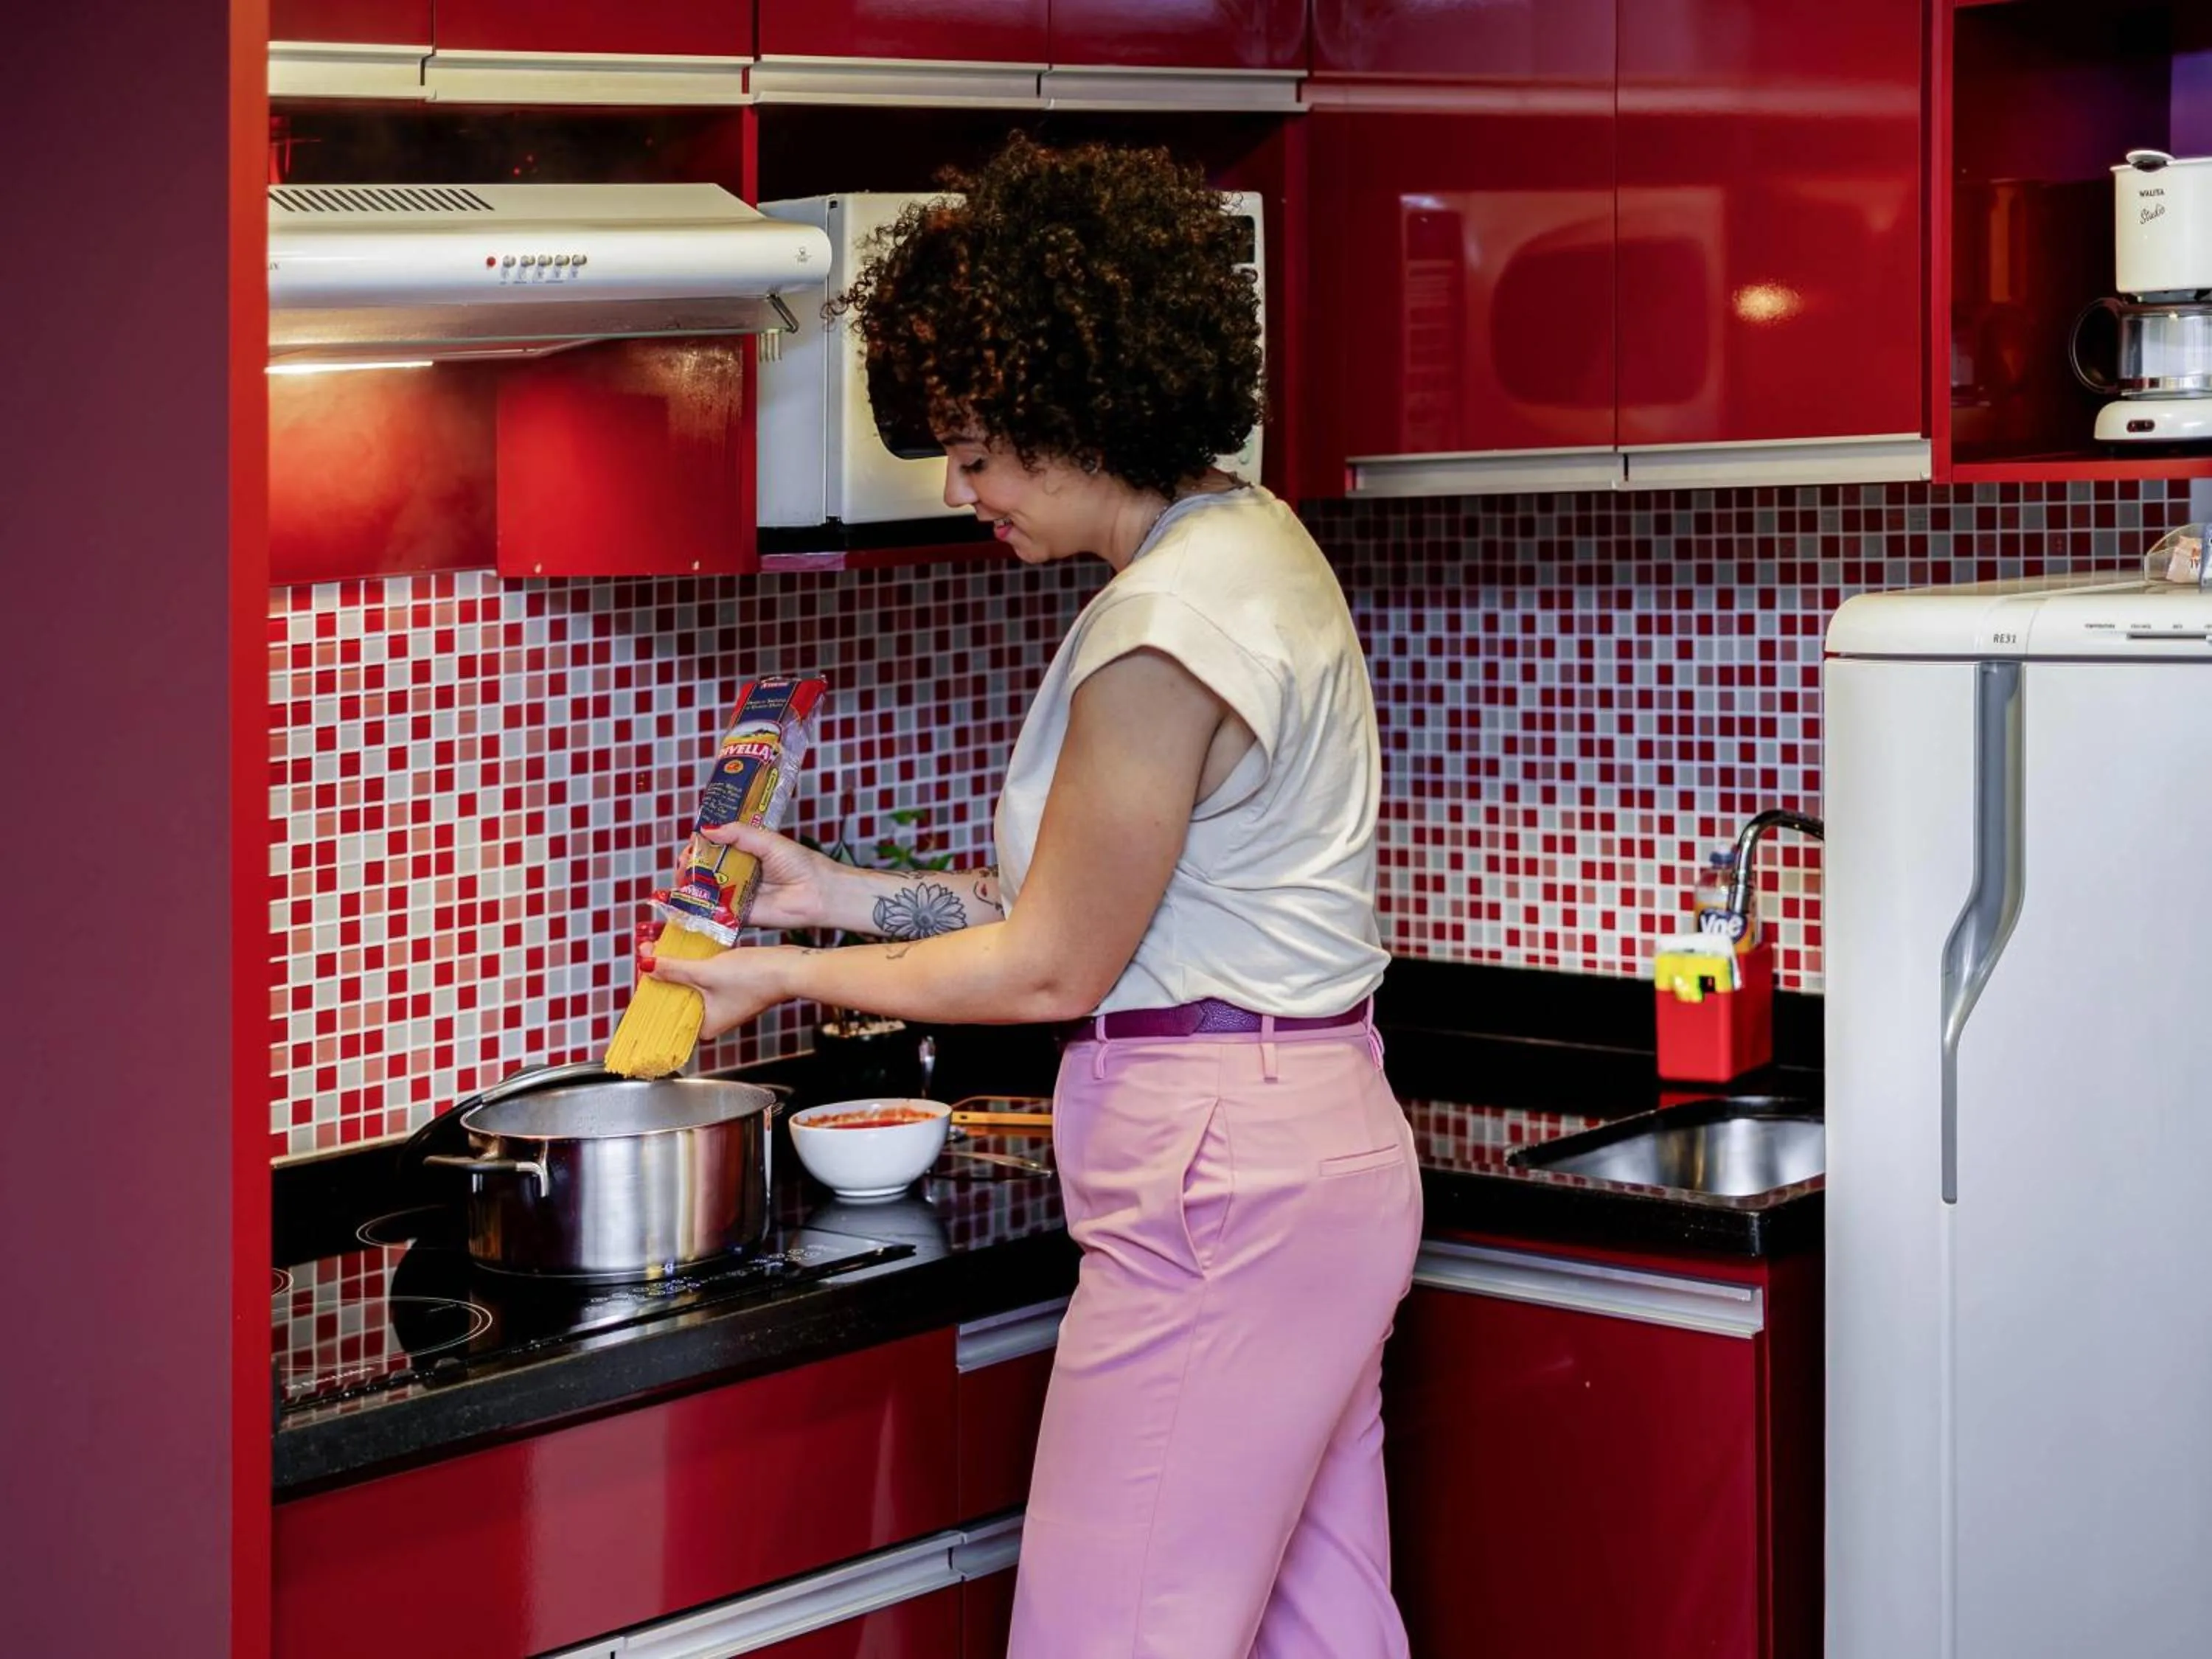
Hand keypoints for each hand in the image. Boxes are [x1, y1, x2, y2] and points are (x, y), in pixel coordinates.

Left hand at [639, 938, 799, 1040]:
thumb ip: (674, 969)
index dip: (649, 988)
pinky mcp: (729, 989)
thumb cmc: (755, 979)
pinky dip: (692, 965)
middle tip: (647, 951)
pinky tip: (683, 950)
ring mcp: (721, 1004)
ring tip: (660, 946)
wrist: (789, 969)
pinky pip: (702, 978)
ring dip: (675, 966)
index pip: (664, 1012)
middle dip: (660, 974)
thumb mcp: (705, 972)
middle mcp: (711, 1019)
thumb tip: (646, 964)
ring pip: (688, 985)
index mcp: (704, 1027)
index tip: (640, 967)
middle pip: (675, 996)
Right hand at [695, 823, 837, 932]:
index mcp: (745, 853)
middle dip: (691, 865)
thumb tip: (707, 829)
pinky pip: (716, 912)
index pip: (714, 848)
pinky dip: (701, 908)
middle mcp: (738, 874)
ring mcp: (736, 895)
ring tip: (684, 877)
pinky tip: (689, 900)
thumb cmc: (800, 863)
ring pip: (706, 891)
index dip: (700, 845)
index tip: (692, 842)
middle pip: (705, 870)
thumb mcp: (767, 840)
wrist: (818, 892)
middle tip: (686, 861)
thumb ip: (738, 834)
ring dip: (691, 885)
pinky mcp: (738, 916)